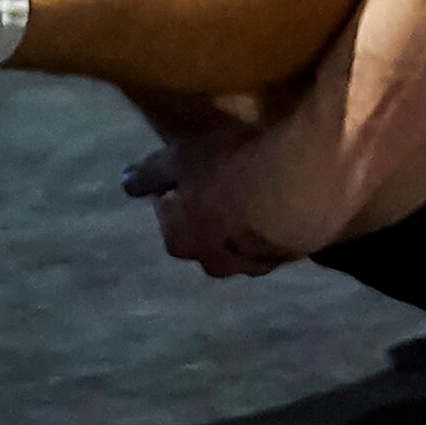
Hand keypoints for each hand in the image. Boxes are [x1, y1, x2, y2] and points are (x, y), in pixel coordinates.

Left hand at [122, 120, 352, 278]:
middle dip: (208, 215)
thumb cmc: (229, 171)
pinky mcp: (290, 258)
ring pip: (240, 243)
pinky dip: (274, 224)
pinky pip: (274, 238)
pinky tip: (285, 200)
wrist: (299, 190)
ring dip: (243, 224)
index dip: (176, 189)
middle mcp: (213, 263)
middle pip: (203, 235)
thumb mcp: (180, 159)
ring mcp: (254, 265)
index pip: (166, 213)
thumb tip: (126, 182)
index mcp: (179, 241)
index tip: (190, 170)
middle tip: (224, 181)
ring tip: (258, 191)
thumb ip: (151, 173)